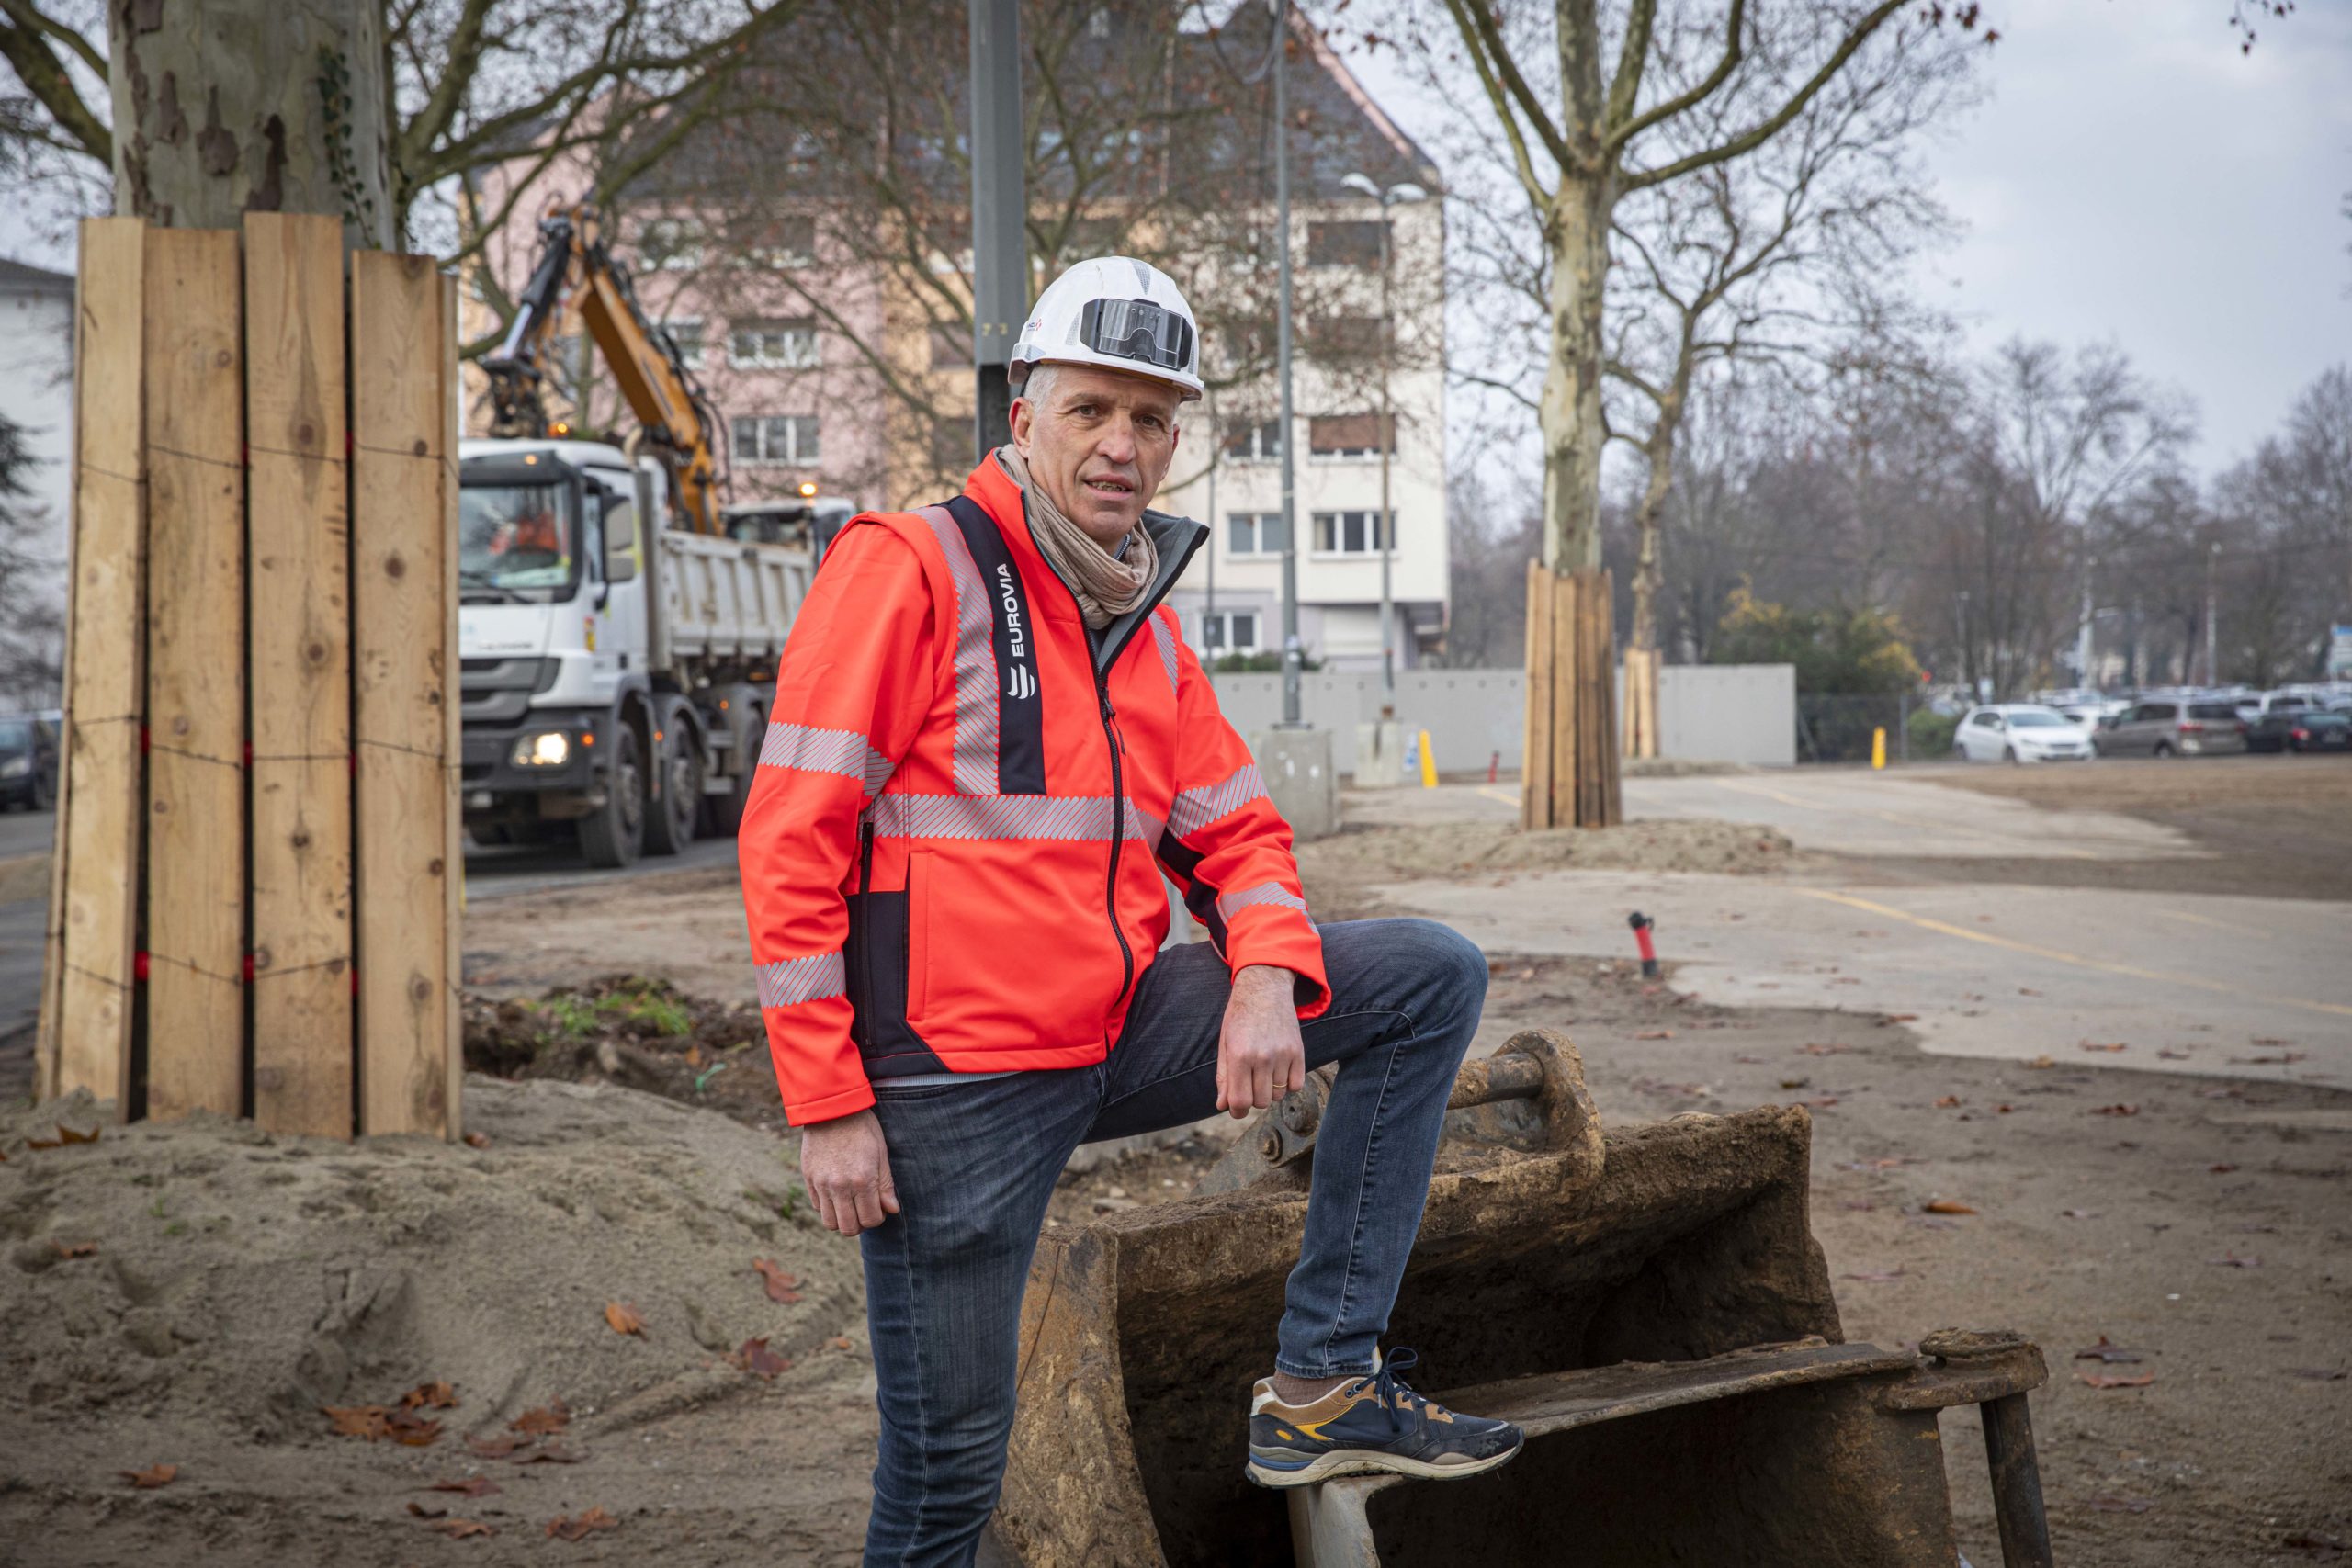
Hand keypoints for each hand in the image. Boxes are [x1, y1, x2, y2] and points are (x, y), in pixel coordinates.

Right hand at [799, 1108, 900, 1237]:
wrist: (832, 1107)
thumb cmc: (862, 1127)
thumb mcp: (881, 1152)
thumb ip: (885, 1184)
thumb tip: (891, 1210)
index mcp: (862, 1180)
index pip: (870, 1220)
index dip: (877, 1218)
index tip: (879, 1207)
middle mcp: (839, 1186)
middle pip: (848, 1228)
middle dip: (860, 1223)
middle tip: (864, 1209)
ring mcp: (821, 1184)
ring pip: (830, 1222)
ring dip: (842, 1219)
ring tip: (849, 1205)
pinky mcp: (808, 1178)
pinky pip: (817, 1206)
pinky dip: (828, 1207)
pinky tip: (836, 1193)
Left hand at [1216, 965, 1305, 1119]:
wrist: (1265, 988)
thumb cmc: (1240, 1016)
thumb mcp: (1225, 1044)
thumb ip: (1223, 1077)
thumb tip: (1223, 1106)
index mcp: (1239, 1056)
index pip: (1240, 1102)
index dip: (1236, 1111)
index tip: (1236, 1108)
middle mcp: (1263, 1057)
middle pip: (1260, 1102)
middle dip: (1253, 1098)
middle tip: (1249, 1083)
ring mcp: (1283, 1055)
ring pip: (1278, 1095)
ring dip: (1270, 1090)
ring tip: (1263, 1070)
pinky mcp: (1299, 1052)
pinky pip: (1296, 1085)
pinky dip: (1287, 1084)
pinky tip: (1279, 1070)